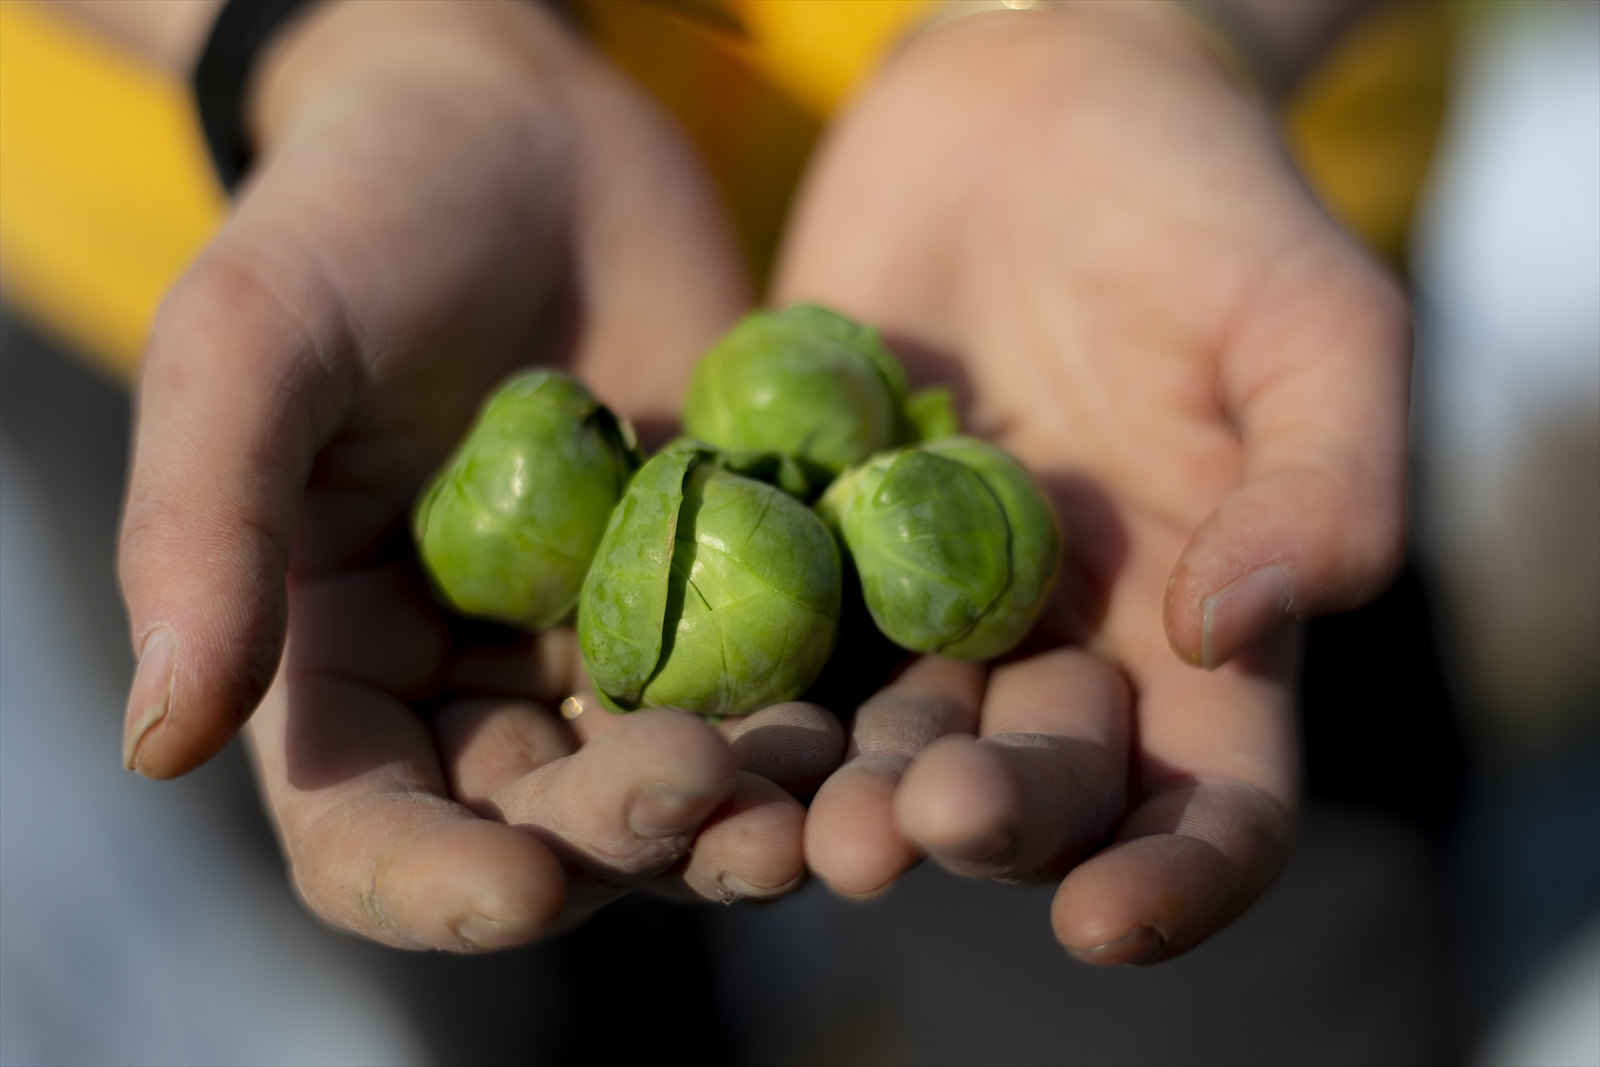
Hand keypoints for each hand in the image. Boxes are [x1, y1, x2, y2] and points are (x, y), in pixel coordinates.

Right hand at [117, 0, 836, 948]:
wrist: (523, 129)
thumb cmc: (352, 219)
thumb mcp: (253, 345)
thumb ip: (202, 527)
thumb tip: (156, 738)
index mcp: (350, 670)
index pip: (371, 834)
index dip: (433, 884)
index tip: (518, 890)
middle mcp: (491, 688)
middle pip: (558, 819)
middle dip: (634, 834)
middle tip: (711, 796)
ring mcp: (630, 642)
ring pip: (700, 774)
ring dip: (765, 806)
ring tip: (831, 800)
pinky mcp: (748, 584)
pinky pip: (802, 670)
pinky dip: (852, 704)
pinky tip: (906, 707)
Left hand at [778, 1, 1407, 961]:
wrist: (1032, 103)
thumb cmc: (1204, 207)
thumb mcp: (1313, 323)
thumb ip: (1324, 480)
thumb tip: (1246, 631)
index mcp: (1195, 636)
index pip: (1208, 803)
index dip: (1172, 877)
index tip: (1104, 922)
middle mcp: (1054, 650)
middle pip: (1025, 784)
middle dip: (973, 823)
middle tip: (905, 829)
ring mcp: (919, 605)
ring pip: (882, 736)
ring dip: (839, 791)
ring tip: (788, 814)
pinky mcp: (809, 544)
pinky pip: (770, 630)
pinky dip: (735, 680)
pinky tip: (681, 711)